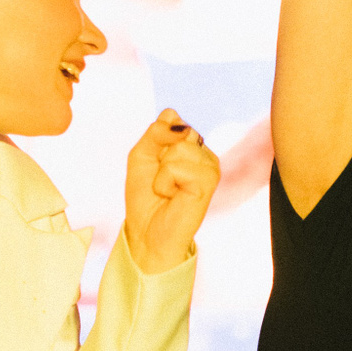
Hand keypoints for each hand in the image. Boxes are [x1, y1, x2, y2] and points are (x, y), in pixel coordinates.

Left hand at [123, 110, 220, 274]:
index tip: (154, 164)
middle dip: (158, 155)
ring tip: (168, 189)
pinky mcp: (210, 181)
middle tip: (161, 179)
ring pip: (181, 147)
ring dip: (162, 171)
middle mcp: (203, 153)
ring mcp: (210, 166)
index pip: (171, 119)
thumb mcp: (141, 155)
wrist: (147, 231)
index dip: (155, 140)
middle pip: (179, 129)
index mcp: (190, 145)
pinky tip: (174, 196)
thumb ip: (156, 132)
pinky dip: (166, 182)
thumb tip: (178, 122)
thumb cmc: (146, 196)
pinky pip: (178, 167)